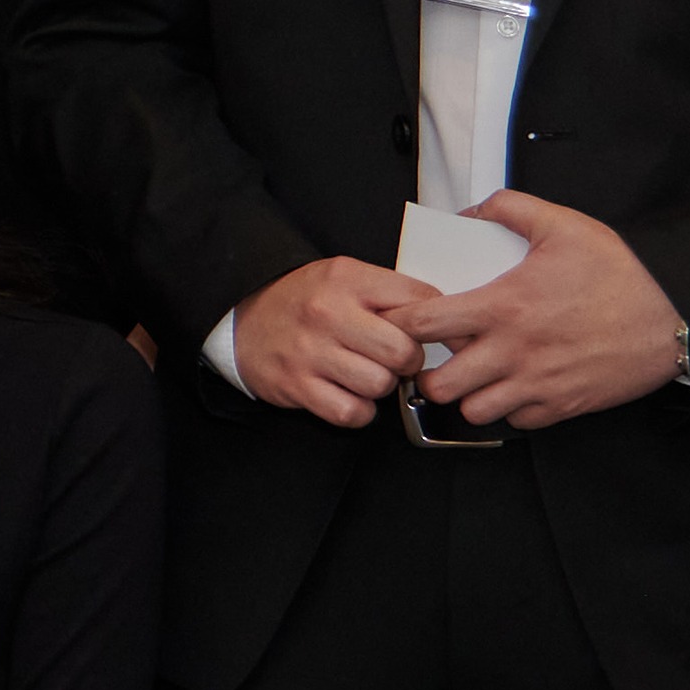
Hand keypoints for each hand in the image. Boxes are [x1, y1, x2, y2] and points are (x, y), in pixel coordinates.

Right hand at [226, 261, 419, 426]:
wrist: (242, 316)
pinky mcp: (296, 385)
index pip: (421, 301)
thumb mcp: (345, 278)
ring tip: (365, 374)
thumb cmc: (305, 301)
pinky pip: (352, 412)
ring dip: (380, 386)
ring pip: (380, 385)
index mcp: (348, 279)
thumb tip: (447, 325)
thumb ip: (390, 294)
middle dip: (407, 361)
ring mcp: (310, 351)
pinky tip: (349, 395)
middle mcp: (329, 313)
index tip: (434, 337)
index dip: (437, 325)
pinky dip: (358, 411)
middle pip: (404, 352)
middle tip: (393, 358)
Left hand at [386, 194, 687, 428]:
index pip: (424, 326)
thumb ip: (512, 210)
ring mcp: (537, 385)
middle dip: (429, 372)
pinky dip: (508, 408)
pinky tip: (514, 385)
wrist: (673, 320)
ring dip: (467, 395)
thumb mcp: (565, 225)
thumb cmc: (622, 275)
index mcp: (504, 306)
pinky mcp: (561, 408)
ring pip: (473, 412)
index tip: (405, 321)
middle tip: (437, 356)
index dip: (403, 325)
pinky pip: (516, 421)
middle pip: (439, 384)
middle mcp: (513, 353)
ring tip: (474, 374)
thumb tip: (475, 211)